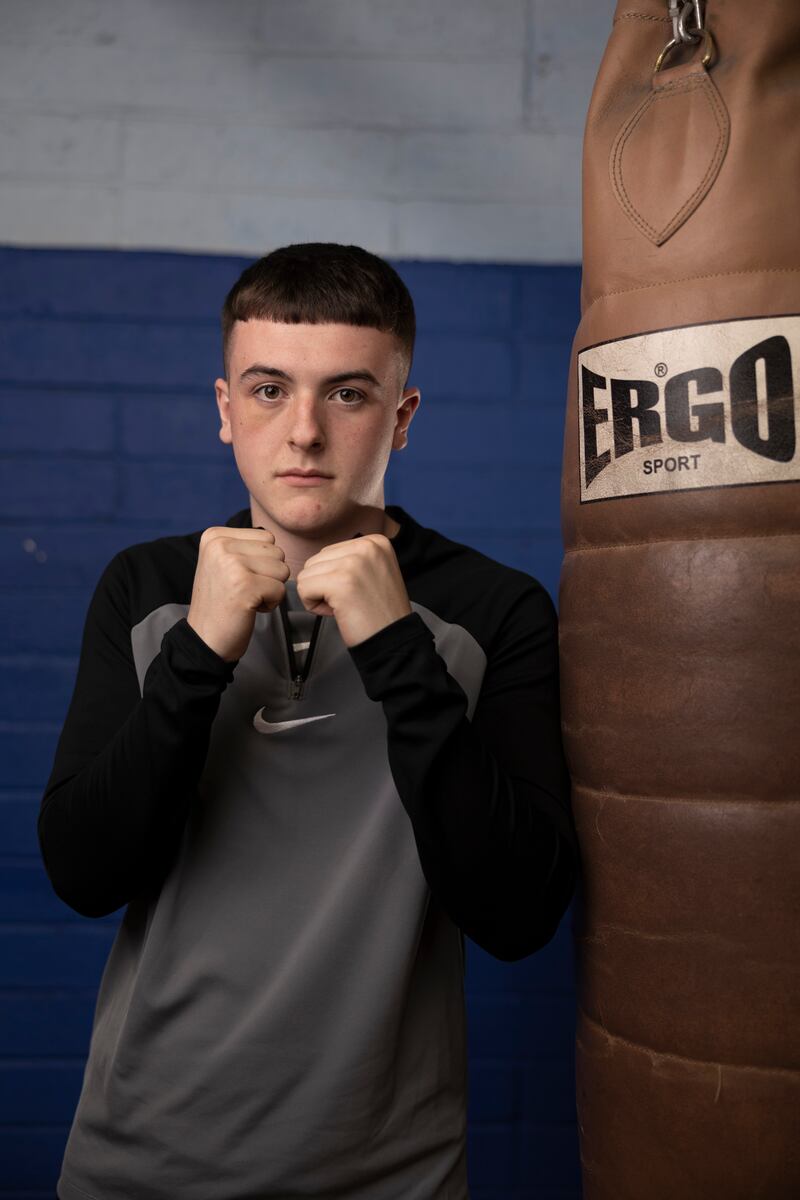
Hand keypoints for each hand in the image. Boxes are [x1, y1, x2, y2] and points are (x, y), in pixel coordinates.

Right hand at [187, 527, 289, 661]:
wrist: (204, 639)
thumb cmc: (220, 603)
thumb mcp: (223, 563)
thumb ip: (244, 546)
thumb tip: (274, 538)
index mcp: (215, 536)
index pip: (267, 537)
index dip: (262, 562)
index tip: (238, 578)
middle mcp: (220, 545)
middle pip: (277, 552)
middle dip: (269, 575)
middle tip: (243, 591)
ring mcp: (232, 564)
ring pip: (282, 570)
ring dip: (271, 589)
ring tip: (245, 598)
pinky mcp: (244, 585)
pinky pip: (281, 589)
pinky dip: (271, 603)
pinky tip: (248, 608)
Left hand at [296, 534, 411, 646]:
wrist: (392, 640)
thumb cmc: (379, 613)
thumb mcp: (373, 571)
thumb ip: (349, 559)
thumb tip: (317, 561)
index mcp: (375, 542)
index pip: (328, 553)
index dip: (334, 578)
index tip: (357, 592)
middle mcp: (366, 546)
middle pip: (315, 561)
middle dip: (324, 585)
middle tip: (350, 602)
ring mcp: (354, 563)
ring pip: (306, 575)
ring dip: (319, 596)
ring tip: (344, 606)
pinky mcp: (341, 582)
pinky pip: (303, 588)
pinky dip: (313, 606)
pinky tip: (337, 612)